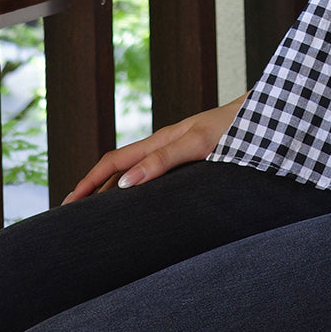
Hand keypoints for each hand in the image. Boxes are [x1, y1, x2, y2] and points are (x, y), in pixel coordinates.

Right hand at [63, 96, 245, 202]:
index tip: (68, 204)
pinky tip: (140, 204)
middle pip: (118, 167)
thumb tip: (124, 183)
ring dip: (112, 191)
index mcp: (160, 140)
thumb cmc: (234, 128)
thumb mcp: (198, 143)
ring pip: (134, 172)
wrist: (262, 116)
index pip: (113, 162)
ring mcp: (176, 151)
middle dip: (93, 188)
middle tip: (72, 215)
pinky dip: (135, 190)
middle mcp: (164, 145)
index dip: (88, 182)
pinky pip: (153, 175)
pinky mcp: (190, 158)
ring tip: (97, 215)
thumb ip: (163, 160)